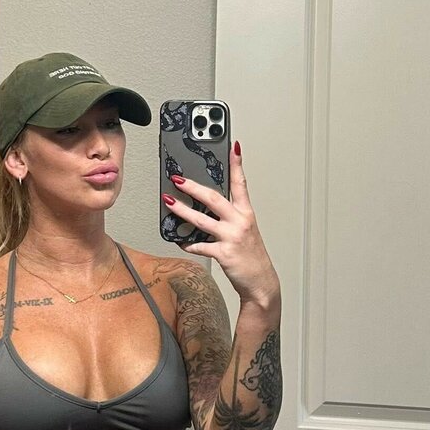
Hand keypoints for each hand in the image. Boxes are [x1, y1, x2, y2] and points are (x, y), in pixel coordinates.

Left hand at [162, 141, 279, 304]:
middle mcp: (240, 222)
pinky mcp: (223, 253)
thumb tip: (207, 207)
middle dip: (193, 187)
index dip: (237, 165)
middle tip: (178, 179)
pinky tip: (179, 241)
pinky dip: (187, 244)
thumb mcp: (246, 231)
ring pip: (201, 220)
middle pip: (214, 198)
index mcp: (246, 213)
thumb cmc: (251, 256)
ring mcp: (232, 237)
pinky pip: (199, 246)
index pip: (241, 184)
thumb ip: (229, 217)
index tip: (233, 148)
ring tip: (169, 202)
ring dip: (182, 211)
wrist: (260, 282)